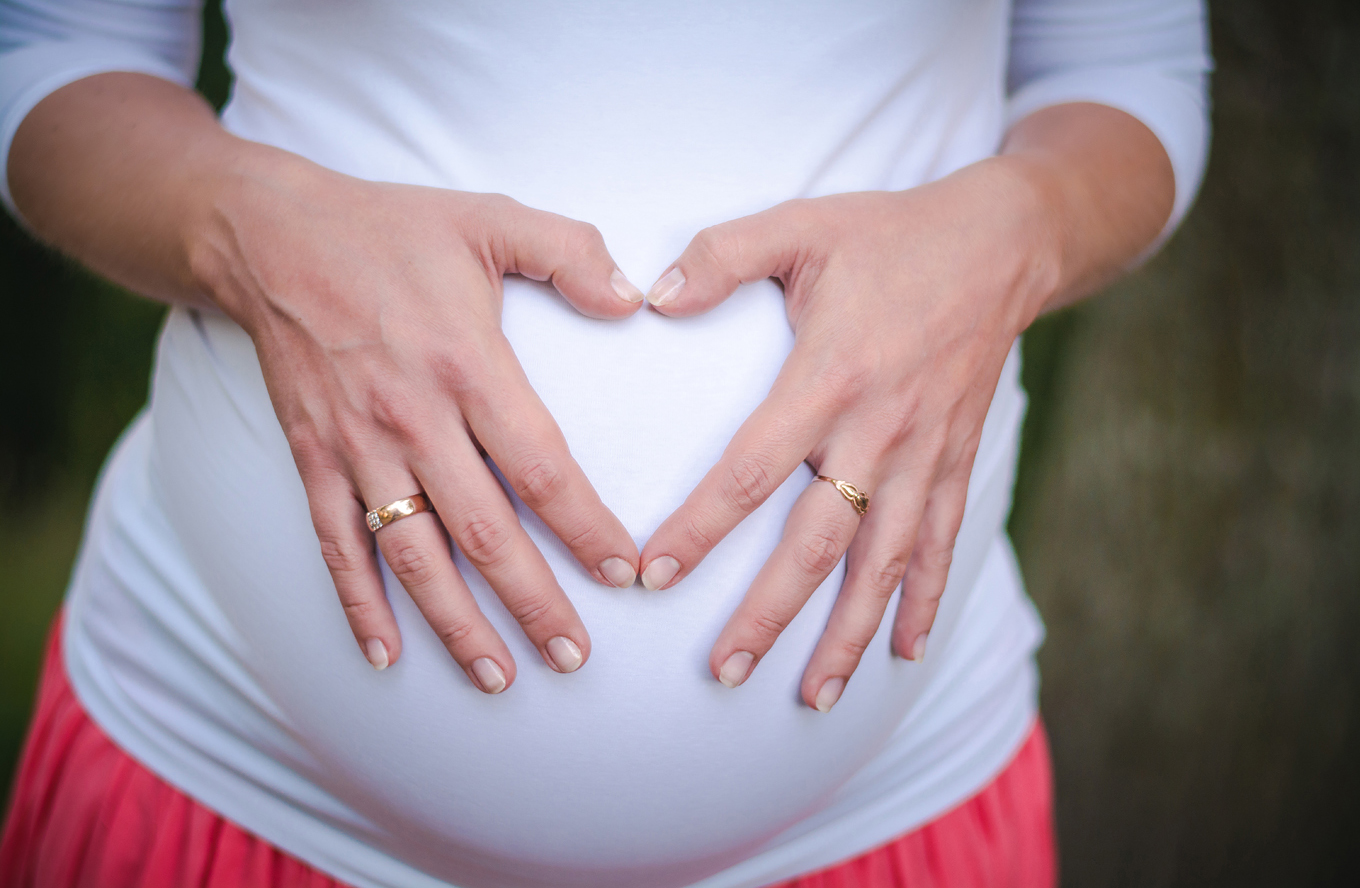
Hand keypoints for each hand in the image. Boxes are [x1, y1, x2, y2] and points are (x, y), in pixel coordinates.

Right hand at [191, 154, 645, 691]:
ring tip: (500, 676)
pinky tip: (384, 653)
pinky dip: (358, 603)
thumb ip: (569, 251)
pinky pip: (336, 544)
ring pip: (413, 554)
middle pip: (484, 531)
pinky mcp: (313, 458)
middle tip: (575, 656)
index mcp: (466, 364)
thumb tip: (635, 297)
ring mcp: (356, 446)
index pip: (541, 467)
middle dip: (534, 601)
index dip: (586, 527)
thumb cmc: (392, 230)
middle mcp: (412, 418)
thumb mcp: (490, 218)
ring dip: (456, 623)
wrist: (269, 236)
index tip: (625, 572)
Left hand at [637, 159, 1058, 710]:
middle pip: (815, 544)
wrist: (1003, 243)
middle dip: (767, 613)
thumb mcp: (800, 225)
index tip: (653, 575)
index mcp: (828, 377)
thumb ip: (720, 257)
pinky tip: (905, 652)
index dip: (699, 529)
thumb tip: (650, 299)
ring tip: (814, 696)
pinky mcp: (957, 461)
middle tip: (724, 669)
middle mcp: (878, 430)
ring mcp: (924, 454)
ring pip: (882, 564)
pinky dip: (925, 602)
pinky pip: (942, 545)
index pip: (750, 471)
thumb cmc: (890, 234)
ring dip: (847, 634)